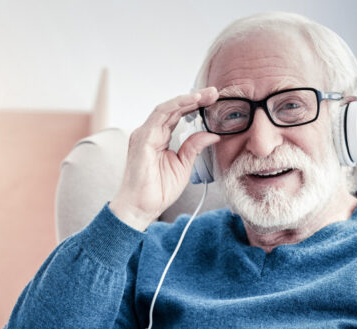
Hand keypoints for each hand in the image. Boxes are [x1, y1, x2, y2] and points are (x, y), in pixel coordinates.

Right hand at [110, 87, 219, 230]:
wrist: (142, 207)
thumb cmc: (158, 190)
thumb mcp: (183, 165)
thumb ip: (194, 147)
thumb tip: (212, 134)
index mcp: (158, 138)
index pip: (178, 116)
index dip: (195, 106)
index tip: (214, 100)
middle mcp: (150, 133)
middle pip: (173, 109)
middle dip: (195, 99)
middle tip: (214, 92)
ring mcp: (144, 134)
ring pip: (167, 108)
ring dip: (187, 99)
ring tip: (206, 95)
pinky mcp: (142, 138)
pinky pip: (160, 115)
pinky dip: (177, 106)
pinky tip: (193, 102)